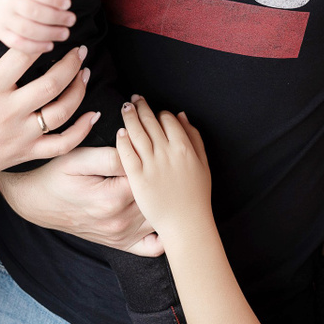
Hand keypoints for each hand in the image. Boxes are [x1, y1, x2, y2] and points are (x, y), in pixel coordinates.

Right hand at [0, 0, 73, 54]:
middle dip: (56, 18)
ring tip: (64, 33)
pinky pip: (17, 43)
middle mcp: (6, 0)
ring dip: (49, 34)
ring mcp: (2, 17)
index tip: (67, 3)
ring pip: (27, 30)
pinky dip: (34, 47)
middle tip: (71, 20)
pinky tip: (49, 45)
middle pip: (33, 12)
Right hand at [0, 6, 96, 185]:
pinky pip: (62, 145)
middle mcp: (8, 113)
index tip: (52, 31)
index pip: (22, 58)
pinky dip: (81, 131)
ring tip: (85, 72)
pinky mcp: (26, 153)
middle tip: (81, 48)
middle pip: (51, 85)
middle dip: (72, 64)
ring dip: (79, 90)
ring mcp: (20, 136)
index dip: (41, 41)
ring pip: (61, 113)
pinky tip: (92, 114)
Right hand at [0, 146, 160, 255]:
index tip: (156, 147)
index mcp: (112, 198)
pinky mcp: (121, 244)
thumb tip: (136, 149)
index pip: (150, 175)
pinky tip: (161, 214)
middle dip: (165, 179)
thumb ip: (109, 155)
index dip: (156, 158)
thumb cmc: (56, 177)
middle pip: (159, 197)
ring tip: (167, 184)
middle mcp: (120, 222)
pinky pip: (154, 247)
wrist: (37, 204)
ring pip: (160, 218)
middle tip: (165, 163)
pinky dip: (162, 232)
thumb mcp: (77, 158)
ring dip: (166, 201)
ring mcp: (122, 236)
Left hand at [114, 96, 211, 239]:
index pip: (168, 120)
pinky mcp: (138, 178)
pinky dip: (123, 139)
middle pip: (151, 121)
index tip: (155, 111)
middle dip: (141, 107)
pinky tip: (120, 132)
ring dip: (130, 116)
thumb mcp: (204, 165)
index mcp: (185, 148)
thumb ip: (194, 138)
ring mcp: (152, 165)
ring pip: (137, 132)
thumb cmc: (197, 196)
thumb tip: (182, 116)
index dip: (160, 113)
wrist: (186, 224)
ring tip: (125, 107)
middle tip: (134, 99)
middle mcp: (168, 153)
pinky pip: (127, 153)